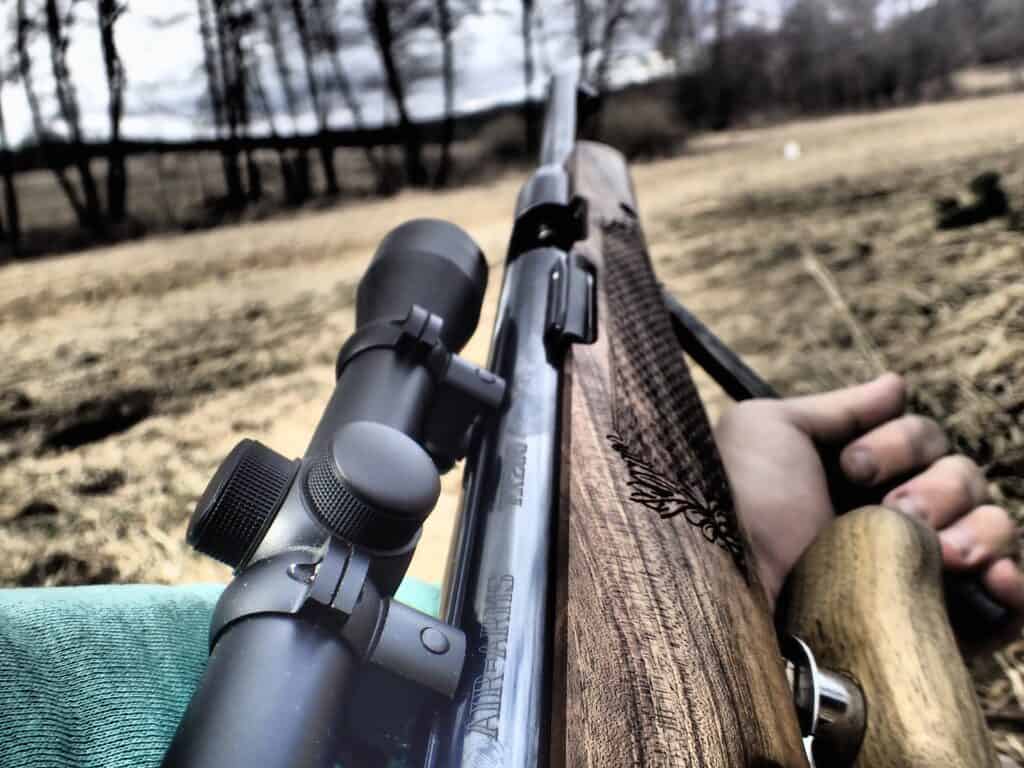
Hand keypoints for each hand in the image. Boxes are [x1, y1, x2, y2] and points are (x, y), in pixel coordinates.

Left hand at [714, 373, 1023, 628]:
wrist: (734, 590)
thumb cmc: (741, 503)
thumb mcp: (769, 431)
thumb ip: (837, 408)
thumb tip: (897, 384)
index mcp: (859, 479)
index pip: (926, 441)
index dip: (903, 442)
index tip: (852, 465)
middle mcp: (893, 523)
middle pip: (967, 480)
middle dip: (937, 487)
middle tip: (893, 511)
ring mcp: (918, 577)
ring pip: (994, 530)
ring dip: (976, 529)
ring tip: (937, 552)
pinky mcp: (935, 632)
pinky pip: (1010, 609)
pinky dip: (1016, 587)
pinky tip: (995, 576)